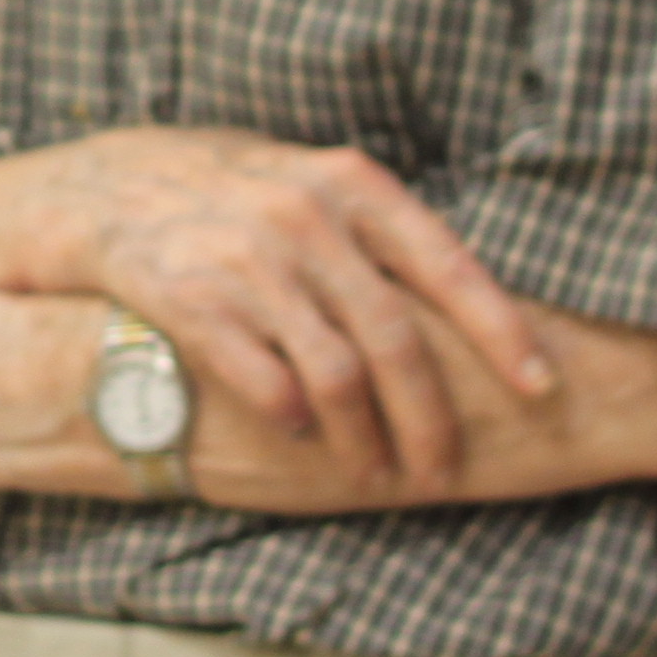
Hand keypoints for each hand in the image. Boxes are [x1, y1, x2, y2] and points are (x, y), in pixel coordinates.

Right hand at [0, 128, 545, 482]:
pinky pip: (266, 382)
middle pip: (397, 339)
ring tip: (377, 472)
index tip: (542, 388)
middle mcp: (306, 217)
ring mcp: (249, 260)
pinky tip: (303, 433)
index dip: (501, 332)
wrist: (113, 189)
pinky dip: (295, 418)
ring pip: (338, 374)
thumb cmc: (241, 198)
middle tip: (445, 470)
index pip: (449, 265)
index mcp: (353, 185)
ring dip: (366, 439)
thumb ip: (385, 237)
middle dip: (431, 418)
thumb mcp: (318, 188)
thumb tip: (486, 306)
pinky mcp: (193, 301)